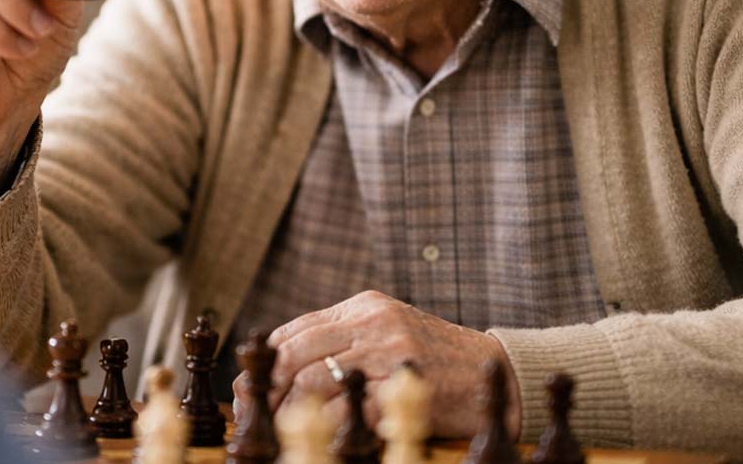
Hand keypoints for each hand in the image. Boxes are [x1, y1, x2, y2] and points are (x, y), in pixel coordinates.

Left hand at [234, 290, 520, 439]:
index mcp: (363, 306)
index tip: (247, 384)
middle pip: (297, 351)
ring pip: (316, 379)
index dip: (265, 359)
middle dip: (267, 385)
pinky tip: (319, 436)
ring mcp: (389, 353)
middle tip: (251, 409)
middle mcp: (373, 322)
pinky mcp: (404, 387)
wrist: (495, 372)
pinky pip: (351, 408)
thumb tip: (283, 363)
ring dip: (290, 409)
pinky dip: (328, 425)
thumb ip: (343, 339)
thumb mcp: (386, 332)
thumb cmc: (433, 357)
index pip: (296, 328)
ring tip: (281, 428)